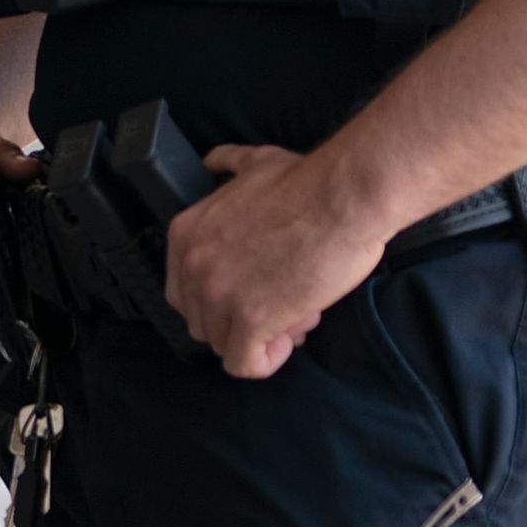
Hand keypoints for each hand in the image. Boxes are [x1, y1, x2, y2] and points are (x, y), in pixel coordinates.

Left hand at [163, 144, 393, 379]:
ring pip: (223, 345)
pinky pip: (244, 365)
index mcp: (186, 234)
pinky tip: (289, 336)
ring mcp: (218, 295)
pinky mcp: (250, 320)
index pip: (184, 291)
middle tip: (282, 304)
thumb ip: (227, 166)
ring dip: (260, 338)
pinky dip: (266, 360)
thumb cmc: (308, 182)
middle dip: (240, 320)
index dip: (221, 298)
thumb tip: (214, 161)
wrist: (342, 198)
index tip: (257, 289)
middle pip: (202, 321)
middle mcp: (193, 266)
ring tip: (296, 314)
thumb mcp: (253, 163)